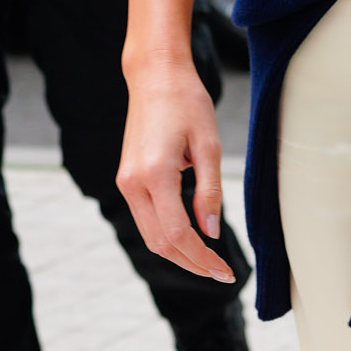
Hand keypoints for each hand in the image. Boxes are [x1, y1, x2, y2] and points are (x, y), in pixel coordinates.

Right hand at [117, 60, 233, 282]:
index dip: (202, 258)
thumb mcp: (209, 145)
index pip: (177, 233)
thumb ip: (209, 192)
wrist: (155, 77)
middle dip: (191, 264)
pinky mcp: (126, 179)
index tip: (225, 270)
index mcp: (155, 173)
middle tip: (221, 273)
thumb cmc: (187, 103)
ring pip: (150, 235)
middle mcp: (133, 182)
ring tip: (208, 262)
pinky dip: (167, 236)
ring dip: (178, 254)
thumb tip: (210, 232)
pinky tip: (191, 239)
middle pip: (159, 243)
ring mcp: (125, 182)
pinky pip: (146, 219)